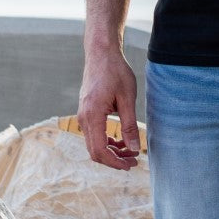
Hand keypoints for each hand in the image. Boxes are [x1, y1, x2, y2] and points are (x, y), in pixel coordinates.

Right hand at [78, 49, 140, 170]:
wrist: (101, 53)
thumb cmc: (115, 72)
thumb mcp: (127, 98)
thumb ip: (130, 125)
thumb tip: (135, 148)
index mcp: (92, 115)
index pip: (100, 150)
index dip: (115, 162)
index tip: (131, 165)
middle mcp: (84, 118)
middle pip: (95, 151)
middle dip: (114, 160)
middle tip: (134, 161)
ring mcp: (83, 115)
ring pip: (94, 144)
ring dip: (111, 151)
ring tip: (131, 151)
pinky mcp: (86, 112)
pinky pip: (93, 134)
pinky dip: (106, 141)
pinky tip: (121, 141)